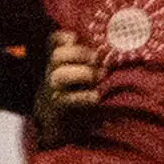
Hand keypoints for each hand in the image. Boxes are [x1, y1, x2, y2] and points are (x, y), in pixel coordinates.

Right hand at [33, 29, 100, 146]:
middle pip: (57, 56)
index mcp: (58, 61)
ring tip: (100, 76)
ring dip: (82, 73)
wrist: (55, 126)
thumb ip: (90, 62)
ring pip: (59, 75)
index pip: (54, 42)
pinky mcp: (58, 108)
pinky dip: (84, 96)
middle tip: (98, 59)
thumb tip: (112, 52)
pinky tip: (96, 96)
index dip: (63, 37)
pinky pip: (67, 99)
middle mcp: (52, 73)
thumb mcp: (80, 74)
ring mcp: (53, 91)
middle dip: (80, 54)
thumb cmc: (76, 94)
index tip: (76, 37)